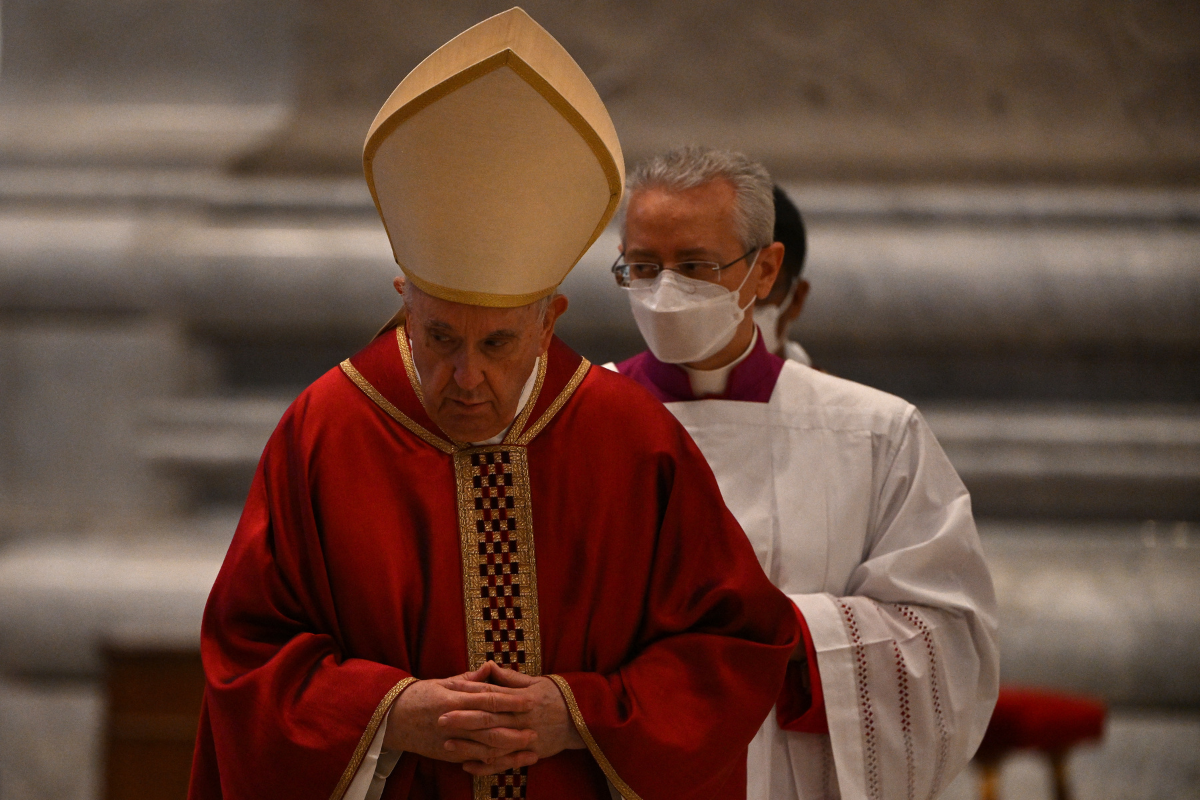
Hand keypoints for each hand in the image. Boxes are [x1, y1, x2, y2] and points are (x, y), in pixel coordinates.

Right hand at [383, 671, 538, 774]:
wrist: (391, 719)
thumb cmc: (419, 696)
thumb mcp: (442, 682)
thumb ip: (468, 678)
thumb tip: (490, 667)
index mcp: (454, 696)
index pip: (487, 698)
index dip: (510, 701)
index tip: (529, 701)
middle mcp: (454, 718)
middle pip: (490, 725)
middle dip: (515, 728)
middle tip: (535, 729)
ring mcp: (450, 738)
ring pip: (484, 746)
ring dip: (509, 748)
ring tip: (529, 748)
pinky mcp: (447, 753)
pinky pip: (473, 759)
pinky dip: (492, 761)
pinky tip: (508, 761)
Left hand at [439, 661, 585, 775]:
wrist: (584, 719)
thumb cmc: (557, 696)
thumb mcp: (535, 682)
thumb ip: (509, 678)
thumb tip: (487, 665)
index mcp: (522, 699)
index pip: (491, 694)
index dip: (470, 692)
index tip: (449, 688)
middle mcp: (522, 720)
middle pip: (488, 720)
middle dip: (463, 719)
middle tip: (439, 718)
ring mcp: (525, 739)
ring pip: (493, 745)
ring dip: (469, 746)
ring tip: (446, 744)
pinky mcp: (528, 754)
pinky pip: (504, 763)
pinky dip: (485, 767)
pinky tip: (466, 766)